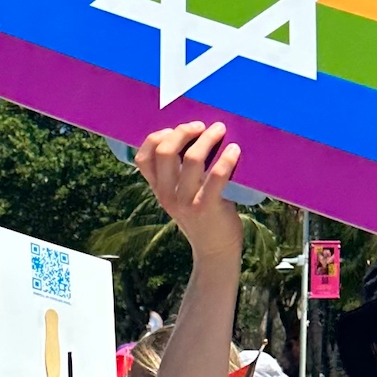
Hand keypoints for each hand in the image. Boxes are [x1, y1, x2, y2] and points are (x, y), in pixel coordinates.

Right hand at [134, 122, 243, 264]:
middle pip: (165, 152)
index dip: (155, 138)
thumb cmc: (203, 216)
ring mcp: (186, 202)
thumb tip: (192, 136)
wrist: (215, 250)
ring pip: (192, 159)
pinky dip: (227, 158)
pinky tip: (234, 150)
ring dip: (208, 139)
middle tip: (202, 125)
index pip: (142, 158)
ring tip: (221, 130)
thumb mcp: (181, 197)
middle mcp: (167, 194)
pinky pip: (217, 176)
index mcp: (158, 189)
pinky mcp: (207, 207)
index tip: (175, 129)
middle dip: (183, 131)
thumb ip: (179, 175)